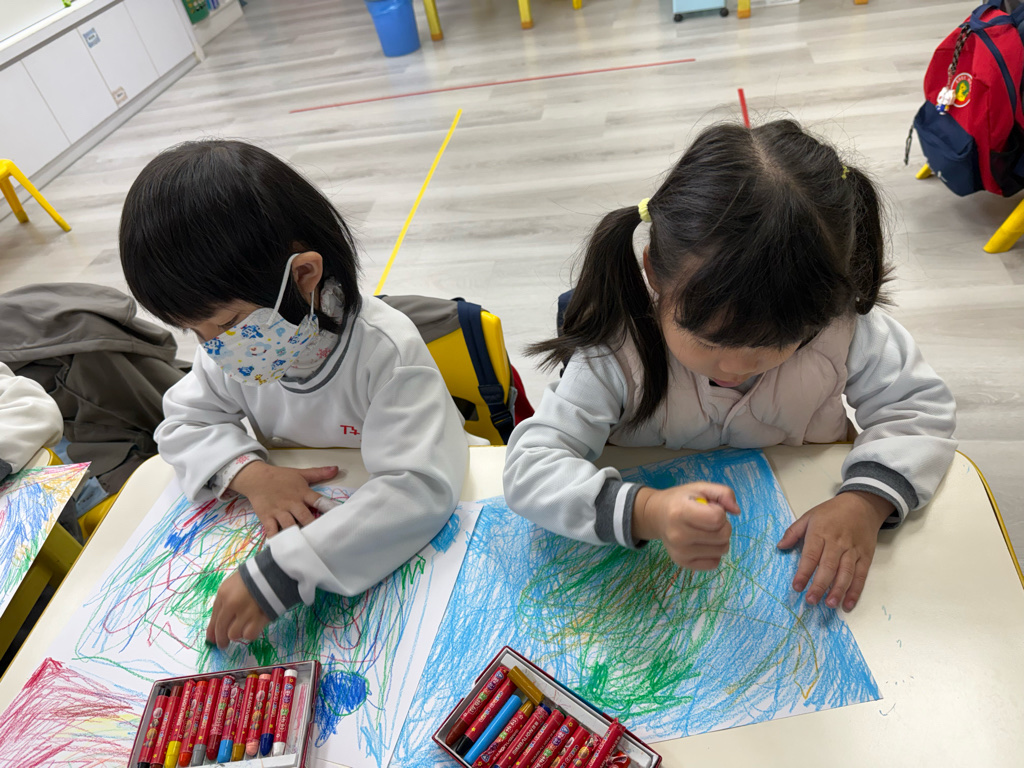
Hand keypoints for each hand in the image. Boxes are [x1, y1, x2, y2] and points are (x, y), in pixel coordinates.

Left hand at [206, 570, 269, 649]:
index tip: (211, 639)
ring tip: (242, 630)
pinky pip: (249, 635)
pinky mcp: (260, 618)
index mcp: (223, 594)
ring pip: (234, 635)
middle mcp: (232, 604)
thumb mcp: (233, 585)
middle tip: (223, 645)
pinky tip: (252, 628)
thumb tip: (217, 625)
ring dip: (237, 634)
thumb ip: (224, 602)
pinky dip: (249, 634)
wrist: (275, 573)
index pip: (214, 618)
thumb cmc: (253, 577)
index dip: (212, 631)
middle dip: (221, 640)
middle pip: (221, 629)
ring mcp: (246, 612)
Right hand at [229, 461, 338, 535]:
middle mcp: (292, 503)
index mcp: (302, 493)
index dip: (329, 509)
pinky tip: (282, 549)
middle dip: (313, 527)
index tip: (338, 518)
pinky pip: (272, 531)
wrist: (256, 478)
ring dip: (297, 535)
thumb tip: (337, 469)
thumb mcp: (300, 473)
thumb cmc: (280, 477)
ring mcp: (279, 511)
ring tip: (306, 546)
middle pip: (305, 517)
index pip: (318, 501)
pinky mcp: (267, 518)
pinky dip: (276, 540)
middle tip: (322, 538)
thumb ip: (319, 473)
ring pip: (289, 526)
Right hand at [633, 482, 740, 569]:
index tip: (709, 508)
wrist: (656, 515)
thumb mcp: (701, 488)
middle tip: (708, 520)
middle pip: (723, 536)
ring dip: (719, 539)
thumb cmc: (681, 500)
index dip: (719, 511)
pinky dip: (714, 553)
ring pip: (722, 550)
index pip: (717, 519)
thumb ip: (723, 493)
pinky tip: (702, 543)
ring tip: (705, 530)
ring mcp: (680, 552)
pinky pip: (714, 563)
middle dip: (722, 525)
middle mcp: (678, 535)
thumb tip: (737, 511)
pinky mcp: (683, 564)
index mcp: (680, 512)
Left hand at [777, 491, 892, 610]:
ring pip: (846, 573)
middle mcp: (837, 543)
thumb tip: (780, 547)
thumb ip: (793, 532)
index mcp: (820, 532)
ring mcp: (853, 550)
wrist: (862, 504)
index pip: (811, 556)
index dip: (804, 573)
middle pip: (828, 567)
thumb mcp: (809, 516)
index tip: (796, 587)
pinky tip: (848, 603)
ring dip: (838, 591)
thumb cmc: (832, 512)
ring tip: (830, 605)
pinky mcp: (865, 556)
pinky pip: (861, 575)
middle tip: (811, 601)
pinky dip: (855, 590)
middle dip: (819, 586)